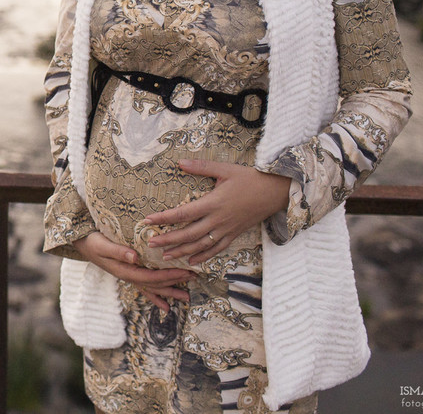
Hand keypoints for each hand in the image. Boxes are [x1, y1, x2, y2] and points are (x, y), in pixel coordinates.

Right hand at [72, 231, 193, 312]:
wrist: (81, 243)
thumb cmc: (92, 241)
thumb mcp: (103, 244)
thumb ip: (119, 251)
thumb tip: (136, 257)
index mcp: (125, 270)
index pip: (151, 277)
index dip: (169, 276)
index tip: (185, 271)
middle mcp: (129, 277)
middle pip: (156, 284)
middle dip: (175, 282)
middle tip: (194, 279)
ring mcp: (129, 277)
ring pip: (152, 288)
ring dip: (170, 292)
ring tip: (186, 298)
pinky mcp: (128, 274)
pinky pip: (145, 288)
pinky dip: (156, 297)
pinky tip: (165, 306)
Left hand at [143, 159, 290, 265]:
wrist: (275, 192)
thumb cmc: (250, 178)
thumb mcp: (225, 169)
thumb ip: (201, 167)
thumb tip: (179, 162)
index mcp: (213, 203)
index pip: (182, 213)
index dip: (163, 218)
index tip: (147, 221)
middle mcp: (217, 220)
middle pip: (187, 234)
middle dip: (167, 240)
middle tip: (150, 243)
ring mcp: (226, 230)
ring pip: (200, 245)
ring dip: (181, 252)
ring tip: (165, 256)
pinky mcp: (234, 235)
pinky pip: (216, 249)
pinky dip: (203, 256)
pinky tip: (191, 261)